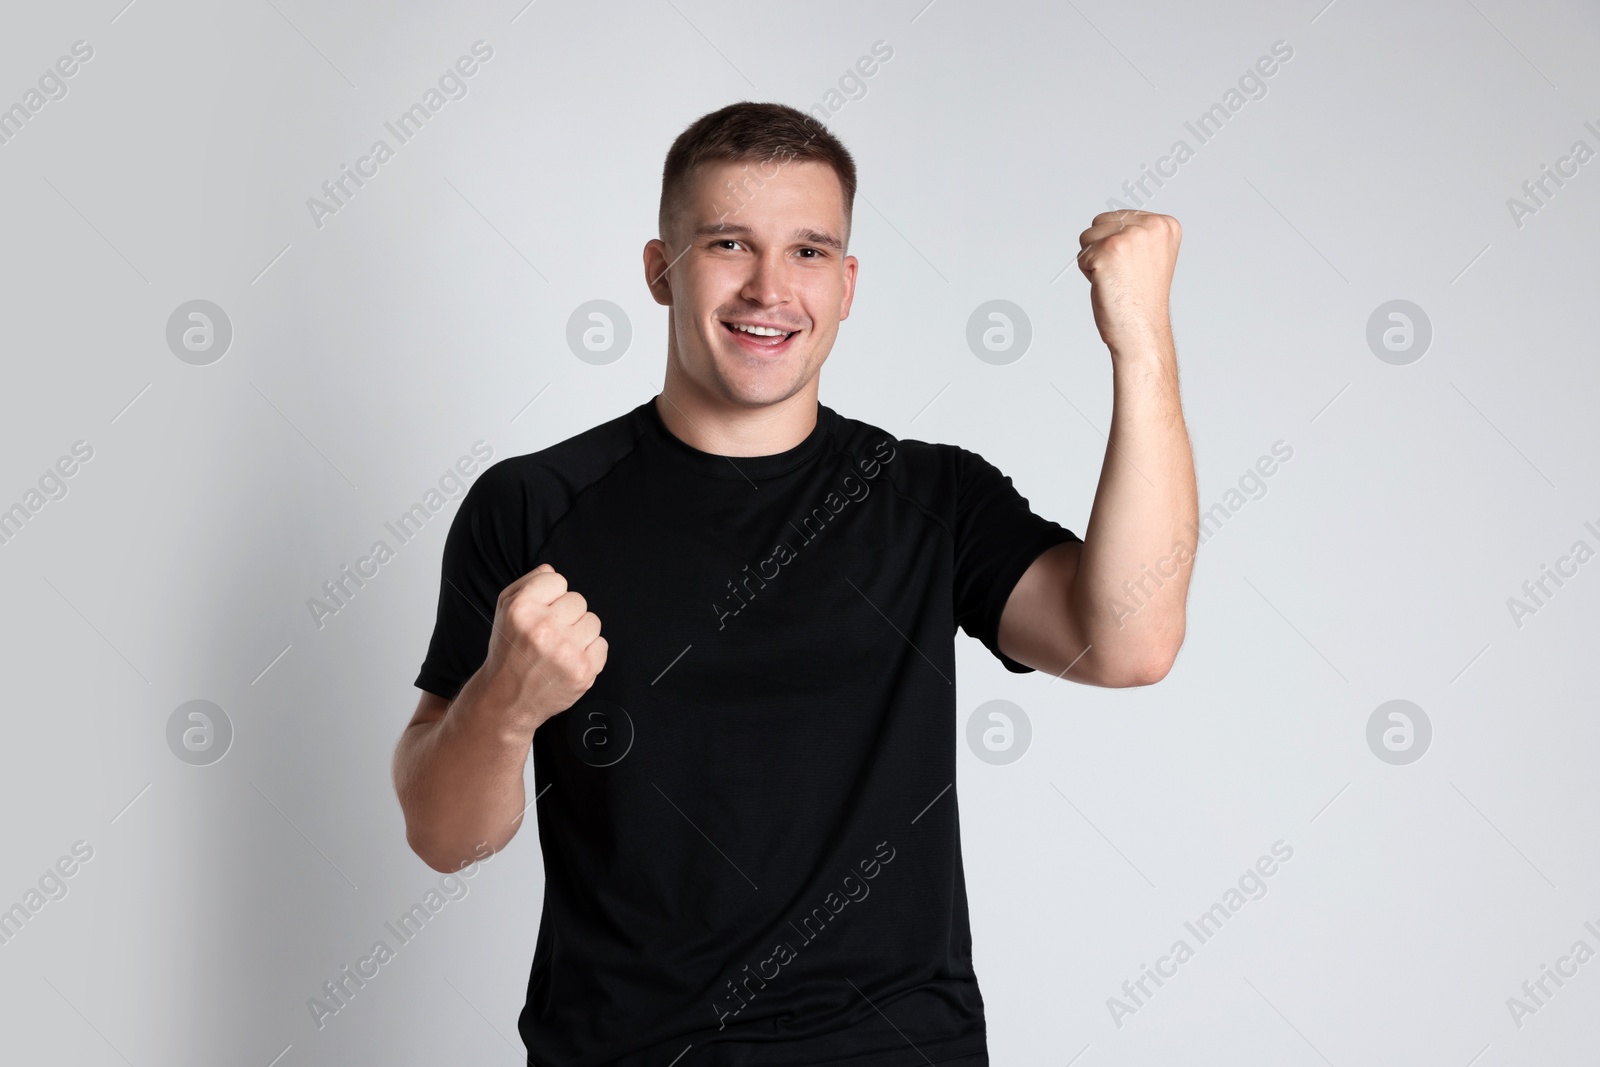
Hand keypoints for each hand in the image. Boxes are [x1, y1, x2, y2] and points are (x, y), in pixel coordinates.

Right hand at [483, 563, 607, 728]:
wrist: (507, 698)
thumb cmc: (509, 650)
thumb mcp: (504, 610)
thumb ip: (528, 583)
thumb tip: (552, 570)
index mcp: (522, 609)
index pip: (558, 580)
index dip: (551, 597)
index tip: (541, 613)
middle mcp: (543, 628)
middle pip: (578, 600)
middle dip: (566, 615)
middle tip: (549, 635)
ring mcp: (565, 651)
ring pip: (593, 621)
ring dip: (580, 633)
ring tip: (560, 648)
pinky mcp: (582, 671)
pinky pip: (602, 645)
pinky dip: (590, 653)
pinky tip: (569, 661)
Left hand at [1076, 210, 1180, 354]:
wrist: (1141, 330)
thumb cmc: (1141, 299)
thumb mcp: (1149, 255)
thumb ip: (1136, 232)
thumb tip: (1110, 220)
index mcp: (1165, 224)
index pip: (1119, 217)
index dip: (1118, 246)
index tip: (1135, 268)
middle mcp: (1151, 225)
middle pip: (1101, 222)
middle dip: (1103, 250)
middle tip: (1123, 276)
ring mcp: (1130, 236)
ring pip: (1088, 237)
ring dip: (1094, 261)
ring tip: (1116, 280)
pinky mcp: (1108, 250)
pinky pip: (1081, 256)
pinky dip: (1088, 273)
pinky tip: (1108, 286)